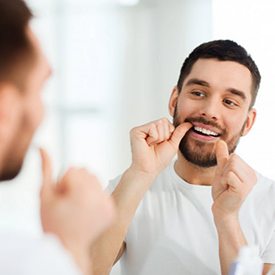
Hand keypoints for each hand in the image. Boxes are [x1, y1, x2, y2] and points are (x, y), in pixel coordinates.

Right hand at [39, 148, 114, 273]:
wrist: (68, 247)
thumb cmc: (53, 224)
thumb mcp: (45, 195)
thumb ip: (46, 169)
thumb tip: (43, 148)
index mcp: (83, 194)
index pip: (74, 170)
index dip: (63, 183)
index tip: (62, 197)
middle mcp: (99, 198)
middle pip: (87, 172)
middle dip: (75, 183)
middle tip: (69, 202)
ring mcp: (108, 205)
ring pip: (95, 179)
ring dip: (85, 188)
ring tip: (77, 206)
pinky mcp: (112, 210)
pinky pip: (103, 191)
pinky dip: (94, 197)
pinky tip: (86, 210)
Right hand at [129, 118, 191, 175]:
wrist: (150, 169)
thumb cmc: (159, 159)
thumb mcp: (173, 144)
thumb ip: (179, 132)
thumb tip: (189, 123)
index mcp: (154, 130)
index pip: (167, 122)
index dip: (169, 133)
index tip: (162, 144)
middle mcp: (147, 128)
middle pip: (163, 121)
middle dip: (164, 135)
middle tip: (156, 145)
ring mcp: (141, 129)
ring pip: (159, 124)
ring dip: (159, 138)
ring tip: (151, 145)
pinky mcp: (136, 131)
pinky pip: (152, 127)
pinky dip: (153, 138)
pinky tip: (147, 144)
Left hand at [212, 140, 256, 218]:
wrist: (222, 209)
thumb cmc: (222, 191)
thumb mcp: (221, 170)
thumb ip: (222, 156)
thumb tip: (220, 141)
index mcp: (249, 171)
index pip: (234, 156)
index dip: (225, 166)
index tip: (227, 179)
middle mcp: (252, 176)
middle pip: (233, 159)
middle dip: (224, 170)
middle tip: (226, 183)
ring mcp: (249, 183)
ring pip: (231, 165)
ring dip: (223, 176)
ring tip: (226, 186)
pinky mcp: (242, 189)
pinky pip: (228, 174)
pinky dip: (223, 181)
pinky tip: (227, 190)